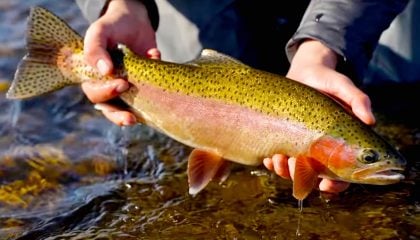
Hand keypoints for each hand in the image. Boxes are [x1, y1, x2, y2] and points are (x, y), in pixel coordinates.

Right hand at [81, 0, 159, 125]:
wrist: (135, 21)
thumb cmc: (112, 27)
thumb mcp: (100, 31)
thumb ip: (95, 48)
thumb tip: (105, 71)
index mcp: (94, 78)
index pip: (95, 94)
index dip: (106, 94)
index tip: (122, 84)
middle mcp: (109, 88)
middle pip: (110, 110)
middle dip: (119, 116)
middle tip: (131, 117)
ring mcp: (129, 91)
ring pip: (128, 110)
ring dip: (134, 117)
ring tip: (138, 121)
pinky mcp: (146, 89)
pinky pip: (150, 98)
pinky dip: (156, 92)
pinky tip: (156, 62)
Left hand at [264, 39, 374, 193]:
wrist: (305, 71)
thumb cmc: (328, 80)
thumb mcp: (344, 87)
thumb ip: (358, 100)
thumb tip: (371, 121)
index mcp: (340, 145)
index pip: (341, 176)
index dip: (335, 186)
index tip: (325, 185)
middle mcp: (320, 150)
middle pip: (313, 178)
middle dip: (302, 177)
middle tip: (295, 163)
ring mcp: (300, 146)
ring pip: (293, 172)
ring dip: (284, 171)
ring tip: (278, 159)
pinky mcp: (283, 140)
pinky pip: (277, 160)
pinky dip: (272, 163)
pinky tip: (268, 158)